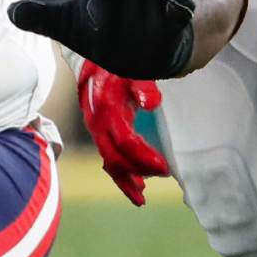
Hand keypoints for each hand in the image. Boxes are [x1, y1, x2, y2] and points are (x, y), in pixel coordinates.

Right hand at [77, 61, 167, 206]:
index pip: (125, 142)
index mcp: (106, 110)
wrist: (92, 59)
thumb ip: (142, 85)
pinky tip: (135, 184)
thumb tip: (153, 104)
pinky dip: (120, 174)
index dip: (144, 157)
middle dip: (137, 172)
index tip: (164, 167)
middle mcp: (97, 124)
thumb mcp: (131, 69)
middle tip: (163, 176)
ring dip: (126, 180)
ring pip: (109, 162)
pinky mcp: (100, 132)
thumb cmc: (116, 64)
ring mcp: (96, 130)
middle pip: (115, 158)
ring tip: (142, 198)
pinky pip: (108, 158)